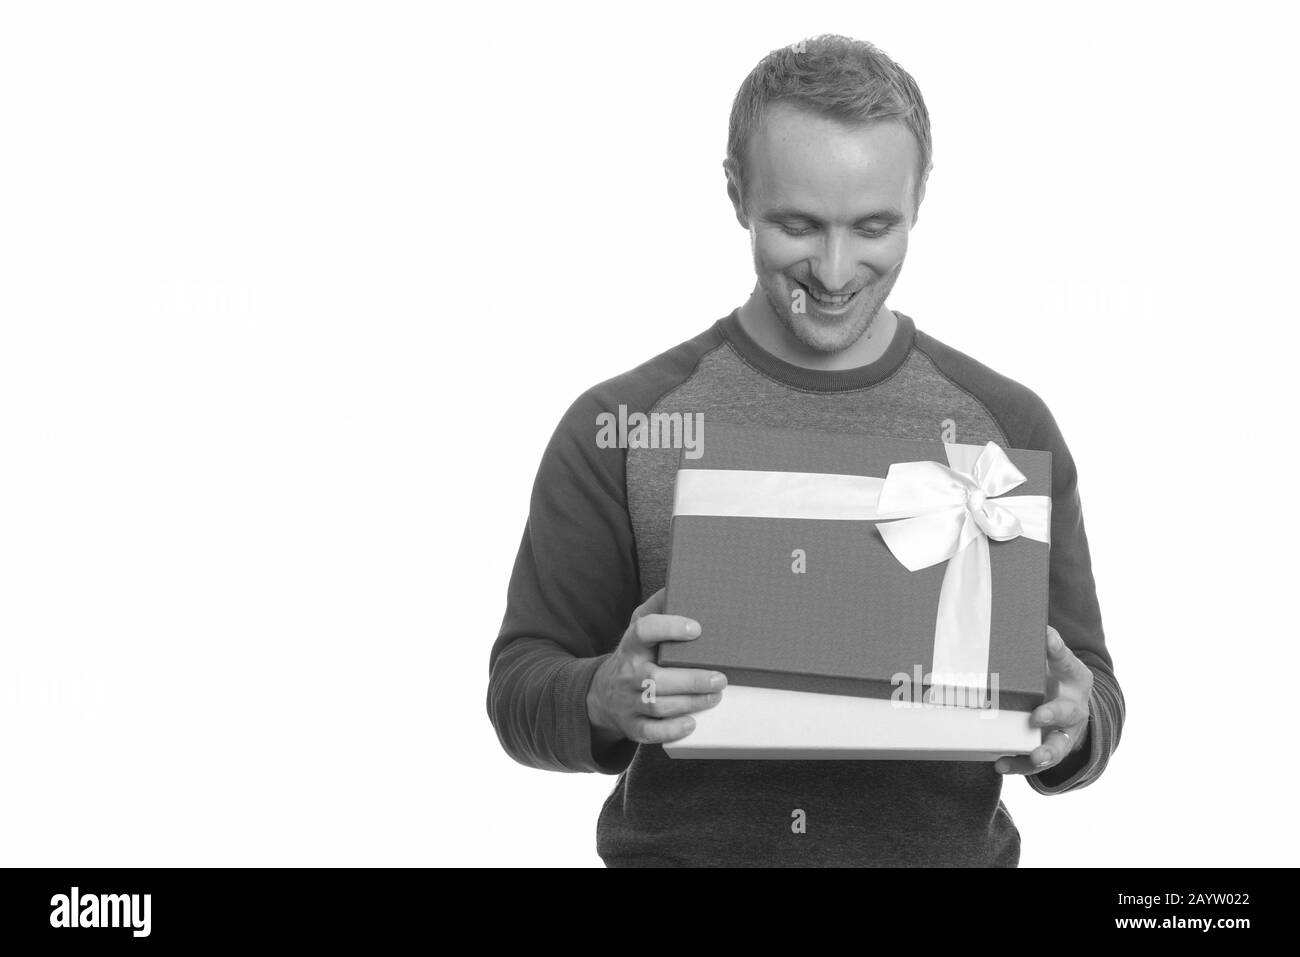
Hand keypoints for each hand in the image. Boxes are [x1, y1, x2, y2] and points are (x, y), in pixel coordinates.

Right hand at [586, 588, 726, 747]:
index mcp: (632, 645)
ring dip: (691, 702)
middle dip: (692, 680)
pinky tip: (692, 723)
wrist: (603, 694)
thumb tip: (680, 584)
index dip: (669, 628)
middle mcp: (628, 673)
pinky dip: (672, 730)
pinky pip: (651, 732)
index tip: (696, 628)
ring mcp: (628, 702)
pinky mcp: (633, 726)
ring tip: (715, 695)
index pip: (644, 631)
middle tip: (720, 678)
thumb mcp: (638, 628)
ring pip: (658, 705)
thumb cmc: (634, 656)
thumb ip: (657, 608)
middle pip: (656, 678)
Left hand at [995, 625, 1091, 774]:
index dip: (1057, 651)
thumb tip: (1029, 621)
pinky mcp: (1048, 749)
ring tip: (1035, 756)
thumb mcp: (1054, 658)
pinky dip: (1019, 764)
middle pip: (1067, 712)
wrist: (1071, 705)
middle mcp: (1074, 707)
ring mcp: (1063, 732)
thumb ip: (1043, 644)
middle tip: (1037, 715)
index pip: (1068, 662)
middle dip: (1053, 714)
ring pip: (1058, 746)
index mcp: (1075, 677)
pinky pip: (1034, 761)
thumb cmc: (1055, 676)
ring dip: (1046, 752)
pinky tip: (1001, 763)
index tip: (1047, 638)